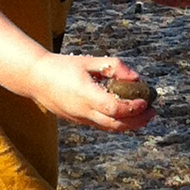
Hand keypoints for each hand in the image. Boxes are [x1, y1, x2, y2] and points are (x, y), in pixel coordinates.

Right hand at [28, 53, 156, 131]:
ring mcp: (79, 119)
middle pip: (115, 124)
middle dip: (137, 121)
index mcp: (85, 94)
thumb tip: (136, 78)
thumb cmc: (63, 66)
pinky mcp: (78, 121)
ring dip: (129, 124)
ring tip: (145, 115)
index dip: (133, 107)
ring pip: (109, 128)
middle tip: (153, 112)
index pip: (114, 108)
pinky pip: (101, 126)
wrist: (35, 79)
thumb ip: (113, 67)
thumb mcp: (89, 61)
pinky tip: (127, 115)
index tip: (146, 101)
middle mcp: (82, 111)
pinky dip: (117, 123)